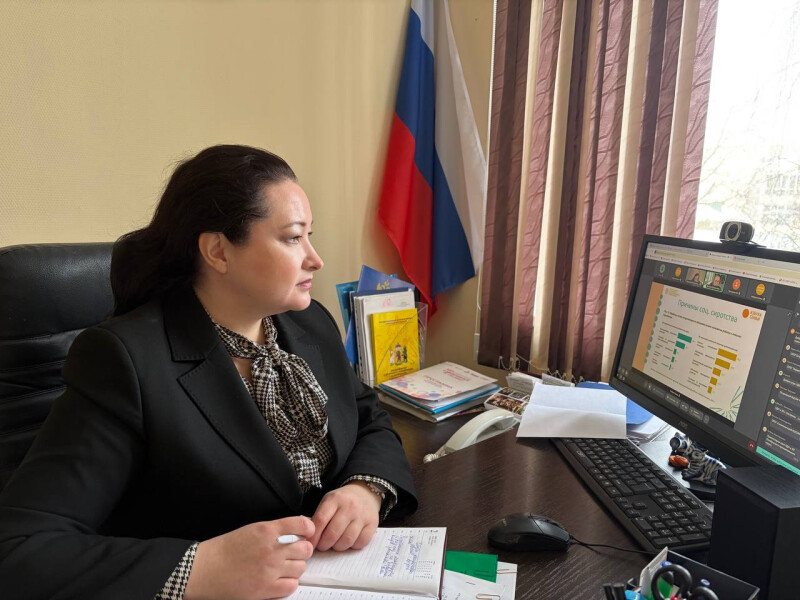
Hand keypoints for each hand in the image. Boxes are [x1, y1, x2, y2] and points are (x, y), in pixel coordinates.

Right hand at [184, 516, 314, 599]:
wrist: (206, 569)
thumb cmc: (224, 549)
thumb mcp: (250, 530)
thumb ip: (273, 531)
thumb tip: (294, 533)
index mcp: (266, 530)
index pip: (300, 525)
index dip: (308, 529)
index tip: (307, 532)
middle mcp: (271, 549)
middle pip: (305, 548)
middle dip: (303, 550)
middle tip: (296, 552)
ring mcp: (269, 570)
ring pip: (300, 568)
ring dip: (296, 567)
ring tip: (286, 567)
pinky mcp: (265, 589)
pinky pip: (291, 586)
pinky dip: (289, 583)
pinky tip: (281, 580)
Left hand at [309, 482, 380, 550]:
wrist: (365, 493)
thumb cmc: (342, 501)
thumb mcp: (328, 501)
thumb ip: (319, 517)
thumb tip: (310, 539)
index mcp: (335, 499)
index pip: (321, 520)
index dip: (313, 536)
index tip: (310, 544)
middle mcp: (350, 506)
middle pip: (333, 533)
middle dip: (324, 544)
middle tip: (322, 546)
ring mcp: (362, 515)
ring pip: (347, 540)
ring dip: (338, 547)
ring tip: (335, 544)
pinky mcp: (373, 524)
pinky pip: (360, 542)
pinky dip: (352, 546)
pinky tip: (349, 541)